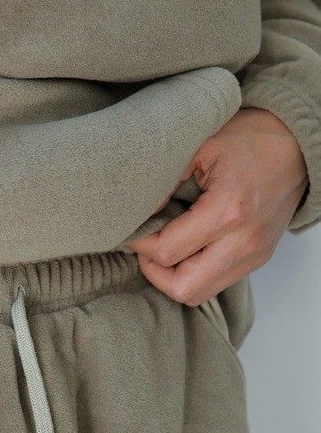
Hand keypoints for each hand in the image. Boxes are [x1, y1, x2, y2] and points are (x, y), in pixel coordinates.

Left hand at [124, 107, 309, 305]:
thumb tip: (137, 211)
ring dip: (174, 277)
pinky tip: (187, 249)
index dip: (141, 244)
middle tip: (147, 248)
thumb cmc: (251, 139)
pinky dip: (195, 273)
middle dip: (155, 272)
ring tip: (165, 250)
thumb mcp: (200, 146)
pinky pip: (216, 283)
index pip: (167, 252)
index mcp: (228, 212)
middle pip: (183, 289)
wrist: (297, 142)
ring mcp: (254, 254)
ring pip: (199, 293)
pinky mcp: (258, 258)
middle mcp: (243, 242)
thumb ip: (165, 180)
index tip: (134, 229)